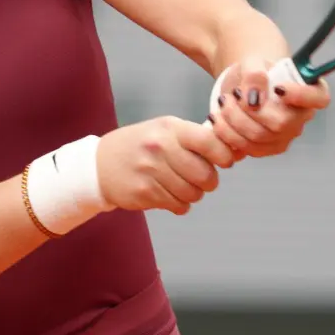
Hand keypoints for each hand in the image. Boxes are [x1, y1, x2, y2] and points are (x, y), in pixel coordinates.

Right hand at [96, 117, 232, 215]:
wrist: (99, 164)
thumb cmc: (141, 145)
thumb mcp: (164, 131)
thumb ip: (195, 138)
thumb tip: (235, 151)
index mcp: (169, 128)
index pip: (210, 142)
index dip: (224, 155)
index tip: (225, 161)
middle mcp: (160, 148)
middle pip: (205, 174)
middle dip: (209, 181)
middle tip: (203, 179)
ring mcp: (150, 171)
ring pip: (193, 194)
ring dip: (193, 195)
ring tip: (182, 186)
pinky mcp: (144, 193)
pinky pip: (178, 206)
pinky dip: (179, 204)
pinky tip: (168, 194)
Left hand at [208, 57, 330, 157]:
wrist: (241, 85)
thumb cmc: (254, 71)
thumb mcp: (252, 62)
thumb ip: (255, 74)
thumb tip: (254, 97)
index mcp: (308, 91)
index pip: (319, 98)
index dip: (302, 95)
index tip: (279, 87)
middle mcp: (299, 119)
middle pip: (281, 124)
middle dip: (249, 110)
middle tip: (233, 94)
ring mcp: (283, 137)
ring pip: (258, 139)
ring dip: (232, 121)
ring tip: (222, 102)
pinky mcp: (263, 149)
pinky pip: (244, 150)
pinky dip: (225, 135)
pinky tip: (218, 118)